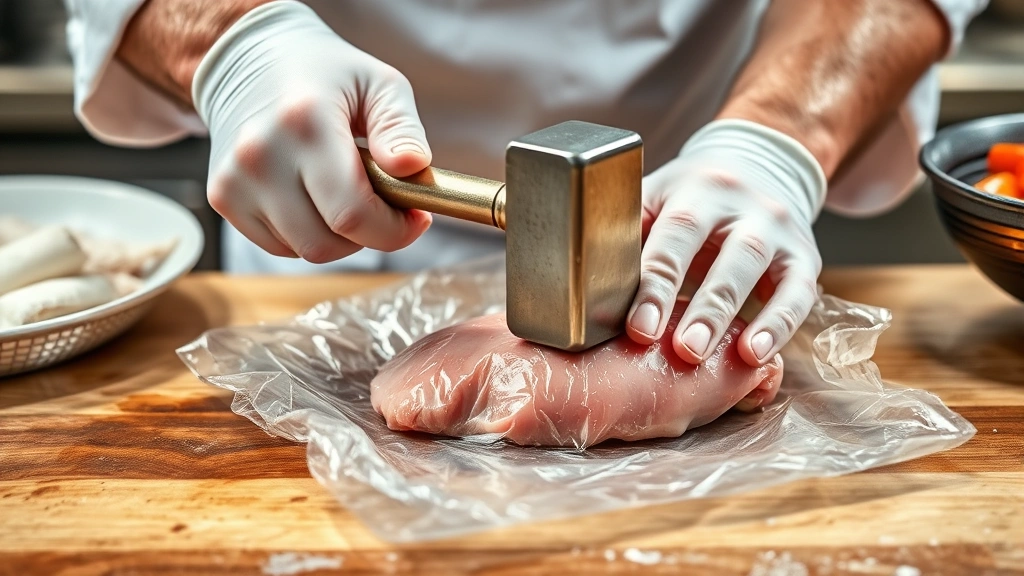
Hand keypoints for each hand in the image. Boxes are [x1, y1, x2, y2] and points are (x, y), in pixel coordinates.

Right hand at [192, 1, 431, 262]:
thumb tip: (412, 167)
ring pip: (306, 250)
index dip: (395, 230)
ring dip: (340, 238)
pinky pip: (279, 246)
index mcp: (305, 122)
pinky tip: (315, 198)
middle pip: (329, 242)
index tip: (417, 216)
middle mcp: (261, 155)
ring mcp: (235, 179)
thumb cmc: (325, 74)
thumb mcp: (378, 84)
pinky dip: (308, 234)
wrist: (248, 59)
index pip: (353, 212)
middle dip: (372, 235)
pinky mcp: (222, 196)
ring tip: (349, 195)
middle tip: (386, 206)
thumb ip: (401, 127)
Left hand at [626, 119, 826, 366]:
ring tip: (704, 356)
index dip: (655, 282)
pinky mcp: (803, 256)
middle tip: (677, 350)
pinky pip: (798, 292)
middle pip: (717, 253)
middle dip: (697, 305)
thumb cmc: (689, 198)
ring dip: (728, 316)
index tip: (639, 326)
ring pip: (755, 270)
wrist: (760, 165)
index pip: (672, 235)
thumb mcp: (655, 196)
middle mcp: (737, 204)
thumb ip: (617, 225)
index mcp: (691, 190)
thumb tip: (551, 252)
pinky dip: (780, 324)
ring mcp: (774, 228)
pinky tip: (756, 355)